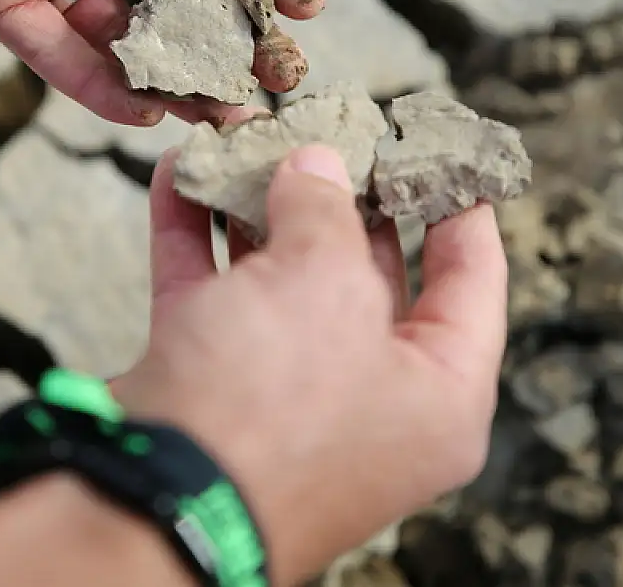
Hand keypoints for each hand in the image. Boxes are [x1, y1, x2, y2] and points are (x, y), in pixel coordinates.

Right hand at [113, 144, 509, 583]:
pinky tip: (180, 174)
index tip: (441, 146)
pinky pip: (212, 296)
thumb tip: (316, 168)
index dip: (459, 206)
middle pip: (368, 276)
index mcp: (437, 395)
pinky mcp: (210, 390)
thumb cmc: (272, 404)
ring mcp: (285, 397)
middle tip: (331, 130)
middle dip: (341, 196)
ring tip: (249, 138)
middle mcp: (369, 400)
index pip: (471, 284)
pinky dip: (195, 237)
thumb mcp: (327, 281)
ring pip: (280, 282)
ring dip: (257, 208)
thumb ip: (327, 210)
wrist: (150, 491)